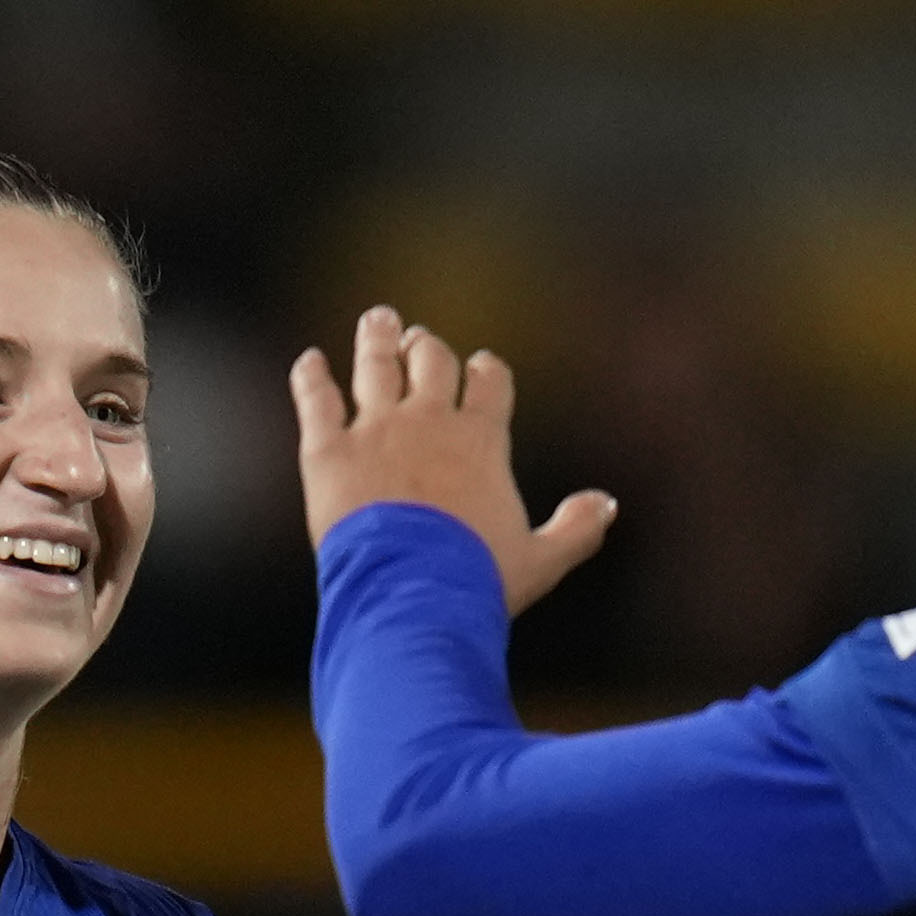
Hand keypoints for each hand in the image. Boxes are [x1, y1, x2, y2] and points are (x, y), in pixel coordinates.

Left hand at [291, 304, 618, 614]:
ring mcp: (375, 431)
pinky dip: (311, 377)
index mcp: (481, 440)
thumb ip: (575, 529)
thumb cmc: (478, 580)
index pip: (489, 383)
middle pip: (431, 362)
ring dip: (378, 340)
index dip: (486, 371)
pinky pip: (316, 399)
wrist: (413, 593)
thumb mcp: (541, 560)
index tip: (480, 367)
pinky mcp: (328, 451)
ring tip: (378, 322)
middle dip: (427, 347)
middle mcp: (428, 421)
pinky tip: (310, 361)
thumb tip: (606, 503)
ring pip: (376, 366)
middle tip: (419, 340)